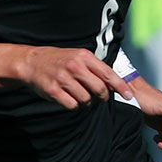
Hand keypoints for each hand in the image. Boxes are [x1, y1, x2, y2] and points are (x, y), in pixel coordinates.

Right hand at [17, 47, 134, 109]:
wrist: (32, 62)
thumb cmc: (59, 60)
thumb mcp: (78, 56)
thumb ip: (95, 68)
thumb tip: (114, 83)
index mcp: (84, 57)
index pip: (108, 74)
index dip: (121, 86)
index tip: (129, 96)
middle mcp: (75, 67)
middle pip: (99, 89)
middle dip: (102, 97)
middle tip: (99, 98)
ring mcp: (63, 79)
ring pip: (86, 99)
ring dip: (86, 102)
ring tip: (80, 96)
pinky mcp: (53, 90)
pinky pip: (72, 105)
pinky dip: (73, 105)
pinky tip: (69, 98)